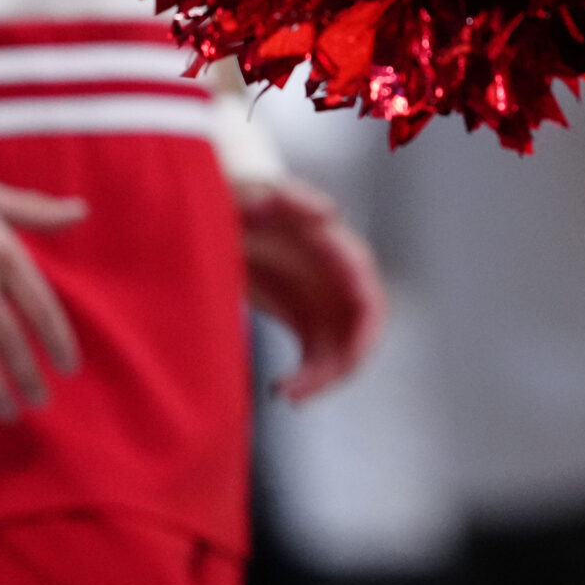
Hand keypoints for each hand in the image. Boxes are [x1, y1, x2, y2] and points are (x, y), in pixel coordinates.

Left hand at [237, 176, 386, 401]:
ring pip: (342, 349)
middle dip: (341, 366)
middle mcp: (337, 275)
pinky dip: (308, 377)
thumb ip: (290, 197)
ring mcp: (322, 296)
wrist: (217, 207)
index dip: (364, 332)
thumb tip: (330, 213)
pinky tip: (279, 388)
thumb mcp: (255, 192)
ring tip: (285, 393)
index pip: (366, 293)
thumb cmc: (236, 195)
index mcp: (333, 245)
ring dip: (323, 378)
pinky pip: (320, 355)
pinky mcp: (304, 314)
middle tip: (302, 392)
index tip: (347, 361)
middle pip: (361, 330)